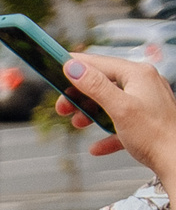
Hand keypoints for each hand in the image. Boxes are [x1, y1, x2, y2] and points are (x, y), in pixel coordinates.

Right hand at [59, 54, 175, 187]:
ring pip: (110, 101)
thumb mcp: (119, 108)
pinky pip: (120, 122)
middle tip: (62, 108)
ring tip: (78, 124)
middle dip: (80, 96)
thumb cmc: (154, 135)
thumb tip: (73, 67)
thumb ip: (95, 86)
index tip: (56, 68)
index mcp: (139, 74)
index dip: (77, 66)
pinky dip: (106, 132)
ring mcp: (146, 101)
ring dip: (90, 113)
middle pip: (103, 83)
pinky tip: (96, 146)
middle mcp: (144, 83)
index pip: (101, 63)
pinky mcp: (146, 120)